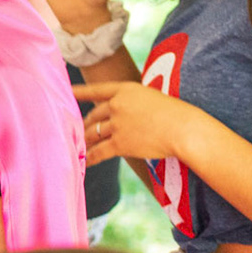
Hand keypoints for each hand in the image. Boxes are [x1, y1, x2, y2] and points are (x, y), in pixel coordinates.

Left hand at [72, 81, 198, 165]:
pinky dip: (90, 158)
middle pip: (94, 115)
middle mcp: (117, 105)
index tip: (67, 92)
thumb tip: (123, 117)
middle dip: (86, 124)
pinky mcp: (120, 143)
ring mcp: (117, 124)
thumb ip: (134, 104)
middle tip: (79, 131)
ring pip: (93, 133)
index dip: (81, 92)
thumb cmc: (176, 115)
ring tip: (77, 146)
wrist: (183, 129)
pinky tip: (84, 162)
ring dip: (85, 141)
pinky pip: (99, 152)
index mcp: (126, 89)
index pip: (97, 90)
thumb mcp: (152, 98)